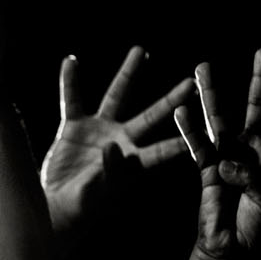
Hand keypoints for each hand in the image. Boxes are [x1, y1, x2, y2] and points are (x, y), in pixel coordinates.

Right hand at [40, 48, 194, 233]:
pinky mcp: (75, 127)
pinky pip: (72, 100)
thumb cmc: (80, 208)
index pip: (165, 149)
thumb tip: (114, 146)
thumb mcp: (96, 194)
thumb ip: (108, 171)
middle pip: (152, 116)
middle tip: (193, 81)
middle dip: (172, 99)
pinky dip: (70, 82)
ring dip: (129, 74)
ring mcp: (100, 131)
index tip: (207, 126)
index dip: (184, 138)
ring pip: (117, 96)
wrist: (54, 206)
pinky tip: (71, 61)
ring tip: (142, 51)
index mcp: (134, 163)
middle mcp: (122, 141)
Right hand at [174, 51, 260, 259]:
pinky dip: (189, 130)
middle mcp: (254, 153)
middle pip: (258, 109)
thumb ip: (252, 178)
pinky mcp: (206, 172)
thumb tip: (226, 163)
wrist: (234, 253)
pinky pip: (197, 147)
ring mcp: (229, 159)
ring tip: (205, 68)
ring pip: (222, 120)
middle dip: (260, 82)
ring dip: (215, 95)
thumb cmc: (258, 230)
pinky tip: (182, 110)